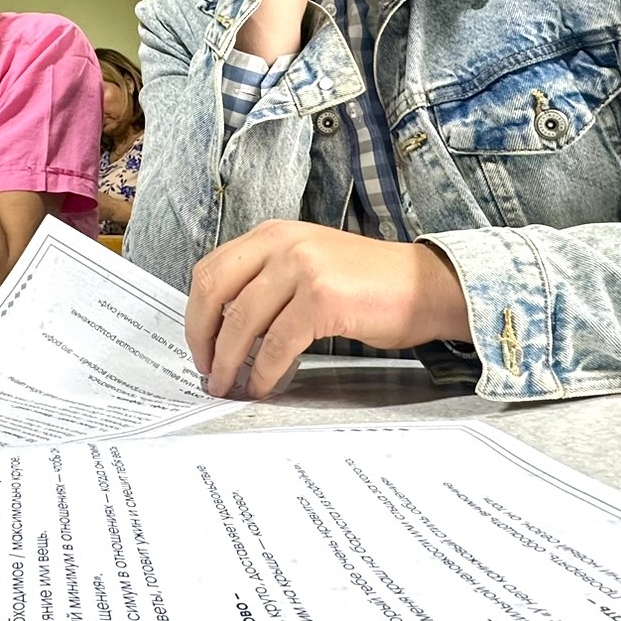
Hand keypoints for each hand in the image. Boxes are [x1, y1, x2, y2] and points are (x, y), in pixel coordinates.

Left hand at [184, 221, 471, 398]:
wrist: (425, 287)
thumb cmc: (368, 285)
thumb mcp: (307, 264)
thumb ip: (266, 281)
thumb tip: (224, 327)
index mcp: (273, 234)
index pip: (210, 270)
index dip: (196, 314)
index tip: (200, 345)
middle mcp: (282, 243)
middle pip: (214, 292)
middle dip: (202, 338)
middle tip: (207, 371)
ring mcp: (303, 268)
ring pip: (242, 323)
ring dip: (229, 363)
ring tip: (229, 386)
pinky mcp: (322, 299)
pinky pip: (278, 345)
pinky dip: (264, 372)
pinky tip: (264, 386)